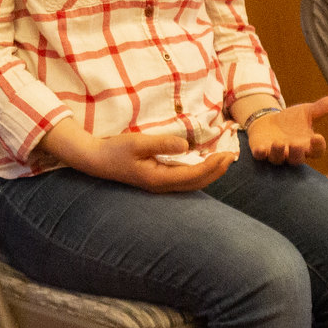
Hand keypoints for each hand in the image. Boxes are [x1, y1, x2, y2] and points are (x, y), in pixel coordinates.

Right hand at [73, 131, 236, 193]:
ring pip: (191, 183)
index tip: (227, 154)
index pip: (193, 174)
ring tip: (223, 160)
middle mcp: (161, 185)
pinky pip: (184, 179)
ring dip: (209, 172)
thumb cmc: (115, 150)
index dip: (212, 166)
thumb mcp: (137, 143)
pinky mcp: (157, 179)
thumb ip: (162, 143)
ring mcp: (159, 184)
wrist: (96, 160)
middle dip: (216, 171)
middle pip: (196, 183)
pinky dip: (198, 172)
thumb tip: (186, 145)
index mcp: (158, 178)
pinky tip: (203, 163)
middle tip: (231, 156)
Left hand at [247, 97, 327, 164]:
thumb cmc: (291, 120)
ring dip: (279, 153)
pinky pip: (261, 156)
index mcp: (307, 145)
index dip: (318, 146)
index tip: (318, 137)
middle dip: (297, 153)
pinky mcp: (261, 151)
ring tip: (279, 143)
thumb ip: (322, 108)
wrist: (268, 122)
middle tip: (297, 144)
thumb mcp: (307, 112)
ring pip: (279, 158)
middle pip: (298, 159)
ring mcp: (276, 153)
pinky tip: (261, 149)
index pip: (316, 150)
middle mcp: (292, 153)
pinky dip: (261, 154)